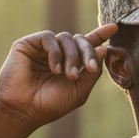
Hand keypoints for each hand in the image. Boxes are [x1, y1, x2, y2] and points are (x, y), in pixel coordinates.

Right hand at [0, 23, 118, 128]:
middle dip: (88, 52)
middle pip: (80, 40)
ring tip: (68, 76)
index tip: (115, 27)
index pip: (87, 45)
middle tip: (88, 69)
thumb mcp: (79, 91)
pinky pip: (49, 38)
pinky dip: (56, 52)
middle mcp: (58, 53)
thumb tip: (104, 49)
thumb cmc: (51, 105)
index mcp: (71, 64)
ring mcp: (43, 48)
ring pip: (67, 38)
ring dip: (72, 56)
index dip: (101, 35)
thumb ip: (92, 72)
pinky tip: (55, 69)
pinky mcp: (28, 44)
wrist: (24, 110)